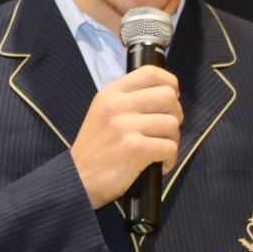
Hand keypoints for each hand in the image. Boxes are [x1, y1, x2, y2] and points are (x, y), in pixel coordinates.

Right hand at [69, 66, 181, 208]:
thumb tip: (167, 95)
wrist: (77, 179)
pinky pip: (169, 147)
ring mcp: (125, 126)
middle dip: (175, 114)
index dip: (169, 83)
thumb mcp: (103, 112)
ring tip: (159, 150)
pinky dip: (169, 159)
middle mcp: (117, 105)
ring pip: (172, 124)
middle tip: (165, 130)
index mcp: (110, 93)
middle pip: (168, 96)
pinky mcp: (134, 148)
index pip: (150, 72)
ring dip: (172, 140)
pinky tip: (158, 164)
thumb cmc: (95, 149)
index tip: (171, 98)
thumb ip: (128, 99)